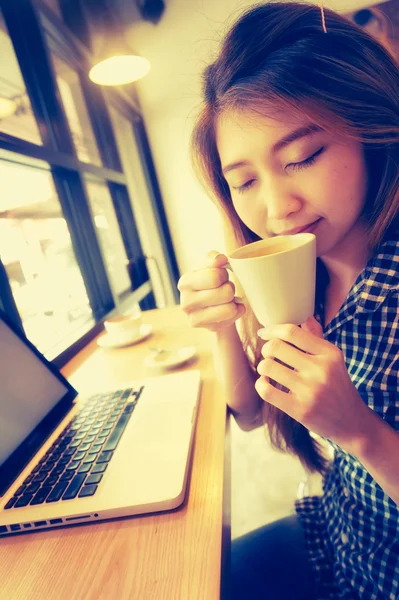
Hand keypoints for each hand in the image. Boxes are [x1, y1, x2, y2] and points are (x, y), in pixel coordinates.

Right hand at [178, 250, 245, 332]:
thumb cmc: (210, 280)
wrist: (210, 301)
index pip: (215, 277)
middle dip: (230, 287)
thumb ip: (214, 259)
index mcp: (185, 282)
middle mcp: (186, 302)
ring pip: (229, 308)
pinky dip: (237, 311)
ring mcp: (195, 319)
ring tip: (228, 298)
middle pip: (225, 293)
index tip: (221, 275)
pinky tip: (231, 307)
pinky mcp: (208, 328)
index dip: (224, 274)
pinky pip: (233, 318)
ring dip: (233, 300)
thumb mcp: (210, 265)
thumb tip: (220, 259)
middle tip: (226, 287)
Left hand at [255, 317, 369, 448]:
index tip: (264, 333)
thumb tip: (305, 317)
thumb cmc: (337, 387)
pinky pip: (267, 391)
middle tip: (269, 355)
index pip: (292, 332)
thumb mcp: (333, 360)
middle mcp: (321, 369)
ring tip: (268, 371)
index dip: (272, 330)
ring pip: (268, 367)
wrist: (351, 422)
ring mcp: (310, 390)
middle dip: (266, 349)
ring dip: (263, 367)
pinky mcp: (300, 410)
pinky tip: (266, 384)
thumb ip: (317, 338)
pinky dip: (260, 385)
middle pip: (276, 347)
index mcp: (329, 353)